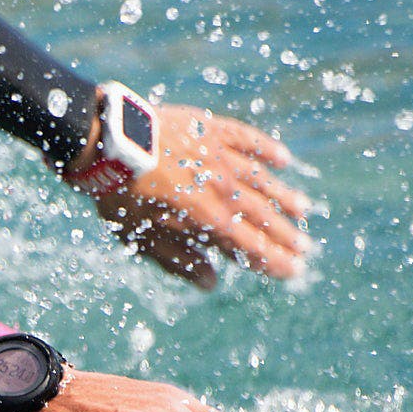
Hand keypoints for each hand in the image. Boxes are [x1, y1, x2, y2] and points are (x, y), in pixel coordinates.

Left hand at [73, 102, 316, 288]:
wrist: (106, 141)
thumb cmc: (119, 194)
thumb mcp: (140, 235)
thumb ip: (178, 259)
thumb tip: (211, 283)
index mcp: (204, 215)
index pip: (247, 243)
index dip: (271, 259)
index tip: (292, 271)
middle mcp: (219, 185)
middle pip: (260, 214)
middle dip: (284, 234)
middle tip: (306, 249)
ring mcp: (217, 154)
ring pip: (259, 178)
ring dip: (282, 196)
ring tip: (303, 210)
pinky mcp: (209, 127)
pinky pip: (244, 138)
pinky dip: (264, 148)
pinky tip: (282, 159)